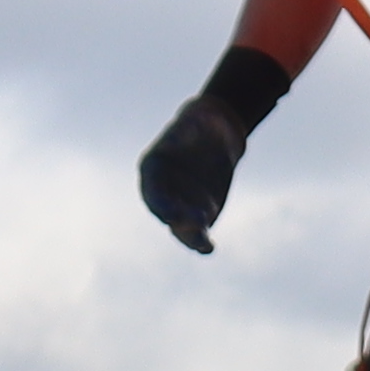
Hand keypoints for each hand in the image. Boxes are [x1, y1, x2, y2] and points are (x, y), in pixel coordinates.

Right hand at [134, 44, 291, 253]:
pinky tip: (209, 248)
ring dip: (190, 235)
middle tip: (198, 223)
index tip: (171, 214)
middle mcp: (163, 191)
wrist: (216, 137)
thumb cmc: (200, 125)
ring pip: (180, 227)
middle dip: (179, 221)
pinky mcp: (197, 214)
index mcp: (153, 169)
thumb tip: (187, 126)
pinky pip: (197, 231)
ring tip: (205, 244)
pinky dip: (201, 241)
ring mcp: (179, 204)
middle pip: (166, 212)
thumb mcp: (194, 122)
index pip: (153, 191)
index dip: (161, 204)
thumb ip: (188, 128)